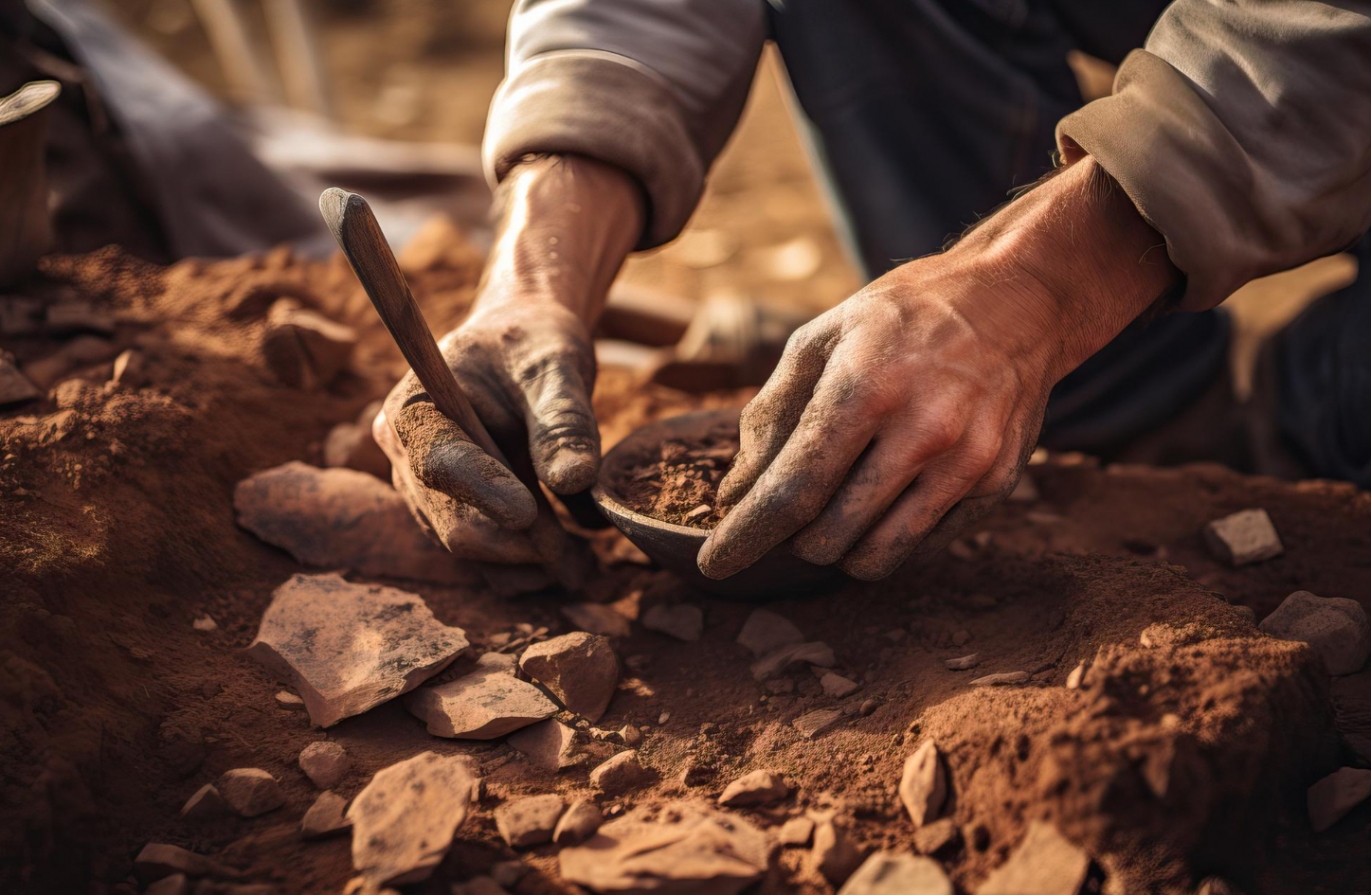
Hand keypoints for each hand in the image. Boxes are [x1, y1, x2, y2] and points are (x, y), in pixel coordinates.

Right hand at [374, 155, 642, 562]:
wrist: (526, 350)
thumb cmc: (533, 345)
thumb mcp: (555, 365)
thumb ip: (563, 419)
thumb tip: (572, 479)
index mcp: (414, 409)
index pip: (438, 462)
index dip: (482, 491)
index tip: (530, 513)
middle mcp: (408, 459)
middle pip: (453, 524)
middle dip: (520, 545)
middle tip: (584, 559)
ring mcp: (429, 496)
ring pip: (475, 553)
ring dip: (532, 566)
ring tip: (589, 565)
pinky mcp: (457, 519)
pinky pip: (489, 562)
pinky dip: (533, 569)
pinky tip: (576, 560)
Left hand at [697, 159, 1179, 580]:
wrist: (1018, 301)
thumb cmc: (902, 318)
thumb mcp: (820, 338)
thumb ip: (769, 416)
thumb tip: (734, 496)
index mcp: (866, 388)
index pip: (792, 490)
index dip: (747, 536)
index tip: (716, 563)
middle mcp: (922, 431)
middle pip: (827, 535)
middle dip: (792, 536)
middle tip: (792, 505)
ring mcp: (966, 462)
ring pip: (875, 556)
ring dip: (838, 547)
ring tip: (837, 505)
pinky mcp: (996, 483)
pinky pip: (920, 544)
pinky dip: (888, 533)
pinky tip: (891, 489)